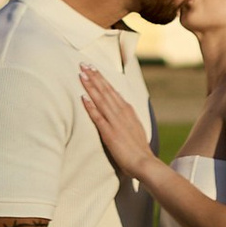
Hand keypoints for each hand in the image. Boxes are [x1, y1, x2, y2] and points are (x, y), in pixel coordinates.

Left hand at [78, 63, 154, 182]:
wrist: (144, 162)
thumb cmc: (139, 149)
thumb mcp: (135, 127)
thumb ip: (127, 118)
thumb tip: (121, 109)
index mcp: (127, 110)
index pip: (112, 90)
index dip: (101, 78)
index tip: (93, 68)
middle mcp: (121, 112)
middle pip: (105, 90)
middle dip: (94, 76)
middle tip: (83, 64)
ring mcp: (115, 122)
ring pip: (101, 99)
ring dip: (90, 86)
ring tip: (81, 74)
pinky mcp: (109, 133)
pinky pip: (98, 117)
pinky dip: (90, 106)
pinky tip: (83, 97)